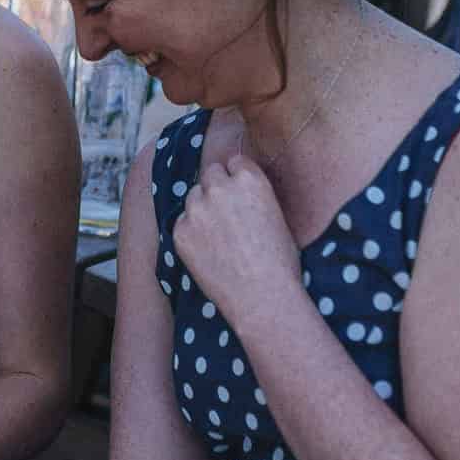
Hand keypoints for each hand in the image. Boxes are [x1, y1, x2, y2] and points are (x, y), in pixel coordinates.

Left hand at [171, 154, 302, 326]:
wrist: (263, 298)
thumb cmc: (280, 261)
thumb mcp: (276, 215)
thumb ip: (253, 194)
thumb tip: (238, 189)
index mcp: (249, 179)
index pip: (234, 162)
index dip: (237, 179)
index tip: (240, 195)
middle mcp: (220, 188)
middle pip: (210, 174)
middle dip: (217, 189)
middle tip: (226, 214)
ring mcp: (197, 209)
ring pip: (193, 196)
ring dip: (202, 209)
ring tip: (219, 237)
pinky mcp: (180, 231)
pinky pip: (182, 222)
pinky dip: (191, 233)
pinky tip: (208, 252)